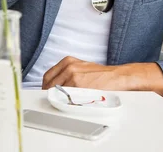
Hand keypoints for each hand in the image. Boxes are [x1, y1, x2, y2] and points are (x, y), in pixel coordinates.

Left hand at [42, 56, 162, 96]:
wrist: (117, 77)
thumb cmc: (101, 75)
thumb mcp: (81, 68)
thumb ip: (67, 73)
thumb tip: (55, 86)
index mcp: (68, 61)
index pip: (48, 76)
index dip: (45, 87)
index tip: (47, 93)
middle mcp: (68, 66)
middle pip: (49, 84)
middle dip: (49, 94)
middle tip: (54, 100)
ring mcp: (72, 76)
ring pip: (56, 92)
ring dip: (58, 98)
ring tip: (65, 102)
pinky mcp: (78, 85)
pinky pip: (65, 96)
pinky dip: (65, 101)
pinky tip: (71, 102)